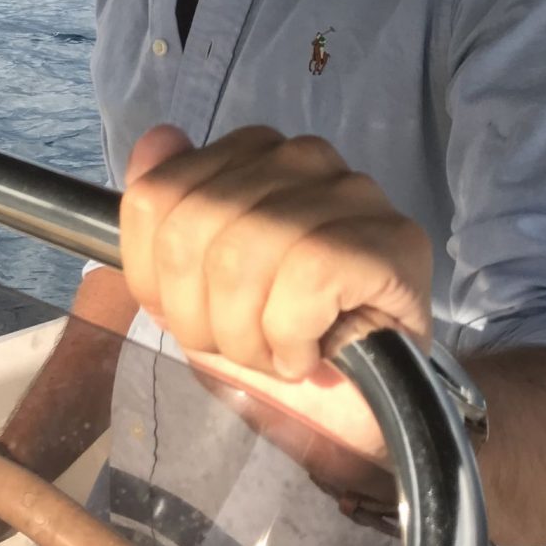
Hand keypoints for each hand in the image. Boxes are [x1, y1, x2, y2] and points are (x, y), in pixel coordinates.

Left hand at [121, 125, 432, 464]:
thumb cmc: (279, 336)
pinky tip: (308, 355)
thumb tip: (157, 140)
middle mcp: (302, 157)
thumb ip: (167, 213)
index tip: (191, 317)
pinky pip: (304, 278)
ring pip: (240, 254)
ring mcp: (351, 192)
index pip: (157, 195)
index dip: (154, 277)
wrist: (362, 405)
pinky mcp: (391, 240)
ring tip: (275, 355)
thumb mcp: (195, 284)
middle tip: (241, 348)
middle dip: (200, 316)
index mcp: (251, 155)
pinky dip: (292, 336)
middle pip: (192, 227)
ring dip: (247, 335)